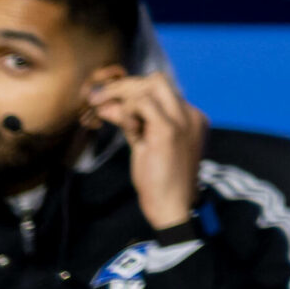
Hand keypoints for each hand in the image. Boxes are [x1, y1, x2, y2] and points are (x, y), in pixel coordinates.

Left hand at [90, 72, 208, 231]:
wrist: (173, 207)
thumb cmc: (161, 182)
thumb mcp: (147, 147)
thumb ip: (134, 124)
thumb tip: (109, 104)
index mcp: (190, 118)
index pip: (162, 90)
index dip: (133, 91)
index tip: (110, 100)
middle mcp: (190, 114)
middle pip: (157, 81)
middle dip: (125, 85)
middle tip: (99, 97)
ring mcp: (182, 120)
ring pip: (151, 86)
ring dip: (121, 94)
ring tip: (100, 106)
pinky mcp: (168, 130)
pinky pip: (142, 104)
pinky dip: (124, 110)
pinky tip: (113, 121)